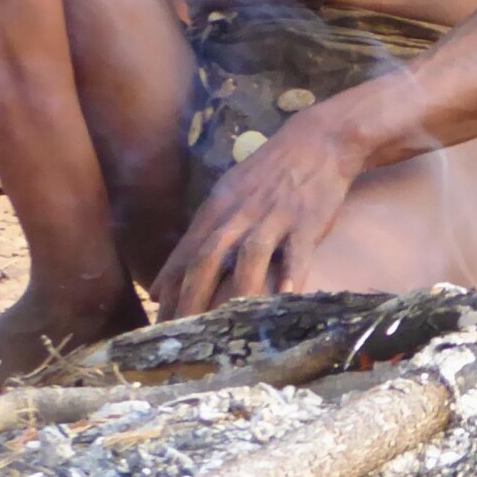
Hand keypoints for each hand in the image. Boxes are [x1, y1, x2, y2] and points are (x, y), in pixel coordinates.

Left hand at [152, 104, 364, 319]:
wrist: (318, 141)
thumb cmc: (269, 174)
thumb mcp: (228, 194)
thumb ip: (200, 236)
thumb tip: (164, 283)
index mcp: (217, 209)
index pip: (185, 254)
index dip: (169, 289)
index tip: (158, 322)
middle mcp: (240, 214)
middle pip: (209, 258)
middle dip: (192, 298)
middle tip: (183, 335)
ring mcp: (274, 216)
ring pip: (251, 255)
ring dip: (238, 291)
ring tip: (230, 327)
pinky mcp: (307, 220)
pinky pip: (297, 251)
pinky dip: (291, 274)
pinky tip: (286, 297)